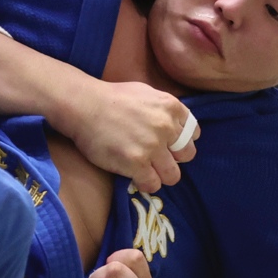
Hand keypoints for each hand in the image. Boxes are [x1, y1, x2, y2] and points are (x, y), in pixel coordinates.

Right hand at [64, 80, 196, 192]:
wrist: (84, 105)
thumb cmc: (111, 97)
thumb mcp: (146, 93)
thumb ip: (164, 109)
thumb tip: (174, 124)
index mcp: (171, 107)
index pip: (193, 134)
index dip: (180, 142)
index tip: (168, 145)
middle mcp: (166, 127)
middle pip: (187, 156)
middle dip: (173, 159)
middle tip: (156, 159)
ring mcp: (152, 146)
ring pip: (173, 175)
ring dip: (160, 175)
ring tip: (145, 170)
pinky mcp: (136, 163)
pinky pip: (153, 184)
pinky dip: (145, 183)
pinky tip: (134, 176)